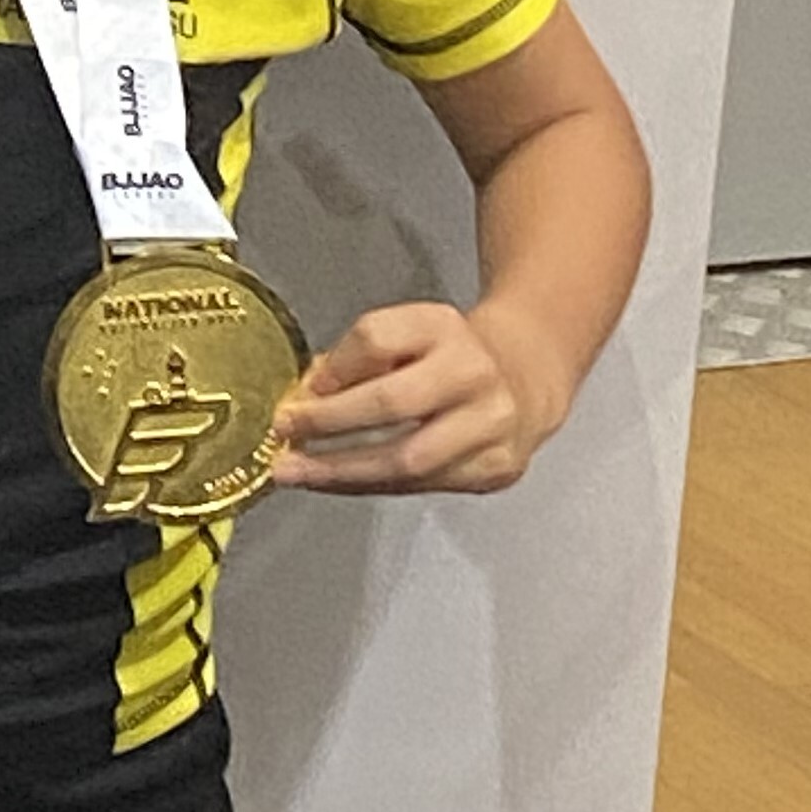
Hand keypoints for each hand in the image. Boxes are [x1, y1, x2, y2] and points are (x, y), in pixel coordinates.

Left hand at [269, 297, 567, 495]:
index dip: (333, 367)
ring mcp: (490, 424)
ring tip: (297, 472)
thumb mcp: (406, 333)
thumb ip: (357, 359)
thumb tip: (304, 397)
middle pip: (391, 402)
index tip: (298, 392)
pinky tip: (339, 482)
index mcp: (442, 326)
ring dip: (342, 470)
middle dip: (330, 424)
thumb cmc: (446, 355)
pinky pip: (421, 485)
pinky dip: (372, 485)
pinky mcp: (495, 468)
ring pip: (407, 458)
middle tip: (285, 435)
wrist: (525, 376)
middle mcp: (472, 371)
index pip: (377, 337)